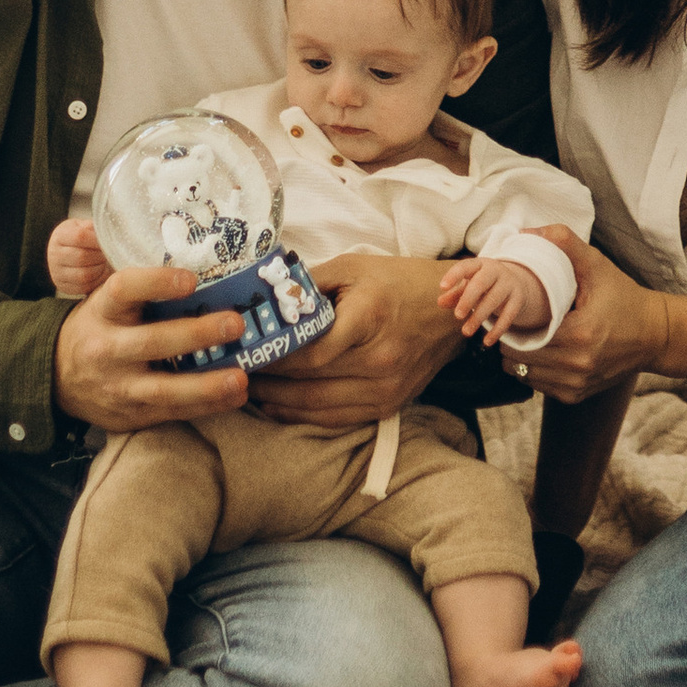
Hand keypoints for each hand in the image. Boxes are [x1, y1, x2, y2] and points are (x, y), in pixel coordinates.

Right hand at [46, 218, 110, 299]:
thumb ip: (92, 228)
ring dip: (99, 269)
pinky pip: (84, 287)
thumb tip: (106, 234)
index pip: (79, 236)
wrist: (66, 252)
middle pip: (82, 257)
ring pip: (84, 275)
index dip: (96, 240)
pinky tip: (99, 272)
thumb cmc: (79, 237)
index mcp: (59, 236)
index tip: (107, 241)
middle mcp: (54, 255)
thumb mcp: (83, 226)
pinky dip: (95, 281)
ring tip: (103, 262)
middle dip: (100, 256)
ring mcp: (57, 273)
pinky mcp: (63, 286)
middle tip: (107, 253)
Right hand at [52, 263, 252, 431]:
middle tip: (235, 324)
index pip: (123, 290)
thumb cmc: (98, 328)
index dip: (156, 283)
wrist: (56, 378)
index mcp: (101, 311)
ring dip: (206, 385)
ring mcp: (118, 387)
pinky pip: (172, 412)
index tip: (190, 280)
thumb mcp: (105, 303)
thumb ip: (141, 291)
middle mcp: (107, 349)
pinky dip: (206, 405)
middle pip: (152, 342)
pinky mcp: (130, 414)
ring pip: (163, 389)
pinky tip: (235, 395)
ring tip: (240, 377)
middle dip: (197, 334)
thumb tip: (203, 268)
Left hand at [249, 254, 466, 430]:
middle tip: (235, 372)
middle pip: (309, 382)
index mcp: (369, 319)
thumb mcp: (354, 267)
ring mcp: (386, 388)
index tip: (245, 352)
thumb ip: (311, 283)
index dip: (273, 358)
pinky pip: (337, 419)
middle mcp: (380, 360)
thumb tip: (268, 297)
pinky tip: (278, 407)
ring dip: (278, 402)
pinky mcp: (389, 405)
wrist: (451, 311)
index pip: (310, 352)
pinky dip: (303, 416)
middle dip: (267, 380)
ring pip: (319, 407)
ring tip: (249, 390)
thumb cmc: (400, 281)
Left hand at [438, 254, 553, 342]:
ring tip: (466, 332)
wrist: (515, 281)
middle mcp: (495, 271)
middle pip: (481, 283)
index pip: (465, 266)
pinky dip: (498, 329)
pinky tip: (487, 342)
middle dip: (468, 299)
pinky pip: (509, 315)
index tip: (441, 287)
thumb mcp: (469, 284)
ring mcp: (508, 284)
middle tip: (457, 316)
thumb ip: (455, 293)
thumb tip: (440, 302)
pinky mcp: (518, 299)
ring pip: (493, 300)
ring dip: (479, 317)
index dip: (453, 275)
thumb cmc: (484, 283)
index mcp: (479, 264)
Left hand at [486, 229, 668, 404]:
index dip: (510, 322)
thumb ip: (564, 243)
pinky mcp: (577, 394)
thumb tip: (528, 232)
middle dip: (511, 339)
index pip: (523, 336)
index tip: (511, 308)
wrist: (654, 334)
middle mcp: (578, 365)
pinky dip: (534, 370)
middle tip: (515, 320)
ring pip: (525, 375)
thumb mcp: (597, 265)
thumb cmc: (624, 297)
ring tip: (525, 334)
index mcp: (580, 334)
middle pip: (519, 358)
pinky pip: (540, 386)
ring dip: (519, 357)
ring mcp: (577, 384)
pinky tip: (541, 350)